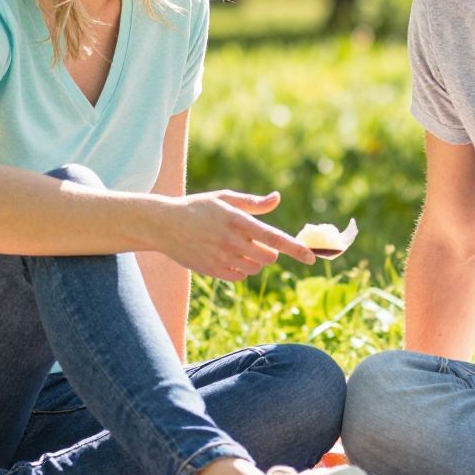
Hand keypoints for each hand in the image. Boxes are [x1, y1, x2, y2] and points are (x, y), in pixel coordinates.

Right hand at [155, 190, 316, 280]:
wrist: (164, 225)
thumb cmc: (197, 208)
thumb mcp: (224, 198)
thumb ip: (253, 203)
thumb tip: (277, 198)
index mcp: (238, 220)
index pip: (274, 238)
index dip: (296, 249)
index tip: (311, 258)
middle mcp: (232, 241)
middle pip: (268, 258)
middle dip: (270, 253)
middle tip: (258, 243)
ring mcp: (222, 258)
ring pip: (255, 269)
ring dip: (254, 262)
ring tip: (238, 248)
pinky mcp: (213, 271)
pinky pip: (239, 277)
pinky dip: (240, 270)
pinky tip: (228, 257)